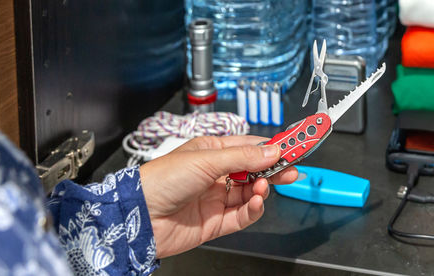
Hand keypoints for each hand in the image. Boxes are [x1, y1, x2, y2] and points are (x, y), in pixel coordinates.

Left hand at [139, 136, 297, 257]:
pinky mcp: (216, 222)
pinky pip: (243, 215)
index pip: (250, 147)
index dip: (271, 148)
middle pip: (254, 171)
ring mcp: (216, 199)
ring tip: (266, 187)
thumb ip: (243, 157)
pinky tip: (257, 202)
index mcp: (211, 152)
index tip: (294, 146)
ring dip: (263, 190)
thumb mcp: (206, 159)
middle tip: (292, 170)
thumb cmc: (160, 180)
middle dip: (274, 170)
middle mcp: (216, 175)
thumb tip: (272, 152)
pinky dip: (254, 209)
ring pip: (251, 193)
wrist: (139, 216)